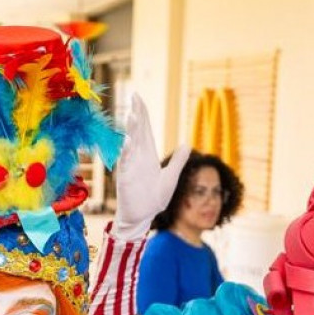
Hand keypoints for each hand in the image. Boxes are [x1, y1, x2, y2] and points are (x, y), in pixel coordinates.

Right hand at [112, 94, 189, 241]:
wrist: (143, 217)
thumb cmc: (154, 198)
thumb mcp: (171, 178)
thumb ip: (178, 161)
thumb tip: (188, 144)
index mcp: (148, 155)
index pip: (145, 129)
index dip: (142, 113)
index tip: (137, 97)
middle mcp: (138, 157)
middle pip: (137, 132)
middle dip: (136, 115)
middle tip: (133, 97)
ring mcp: (130, 167)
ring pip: (130, 144)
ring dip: (131, 131)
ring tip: (133, 116)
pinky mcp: (125, 178)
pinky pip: (125, 163)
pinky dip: (126, 153)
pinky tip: (129, 142)